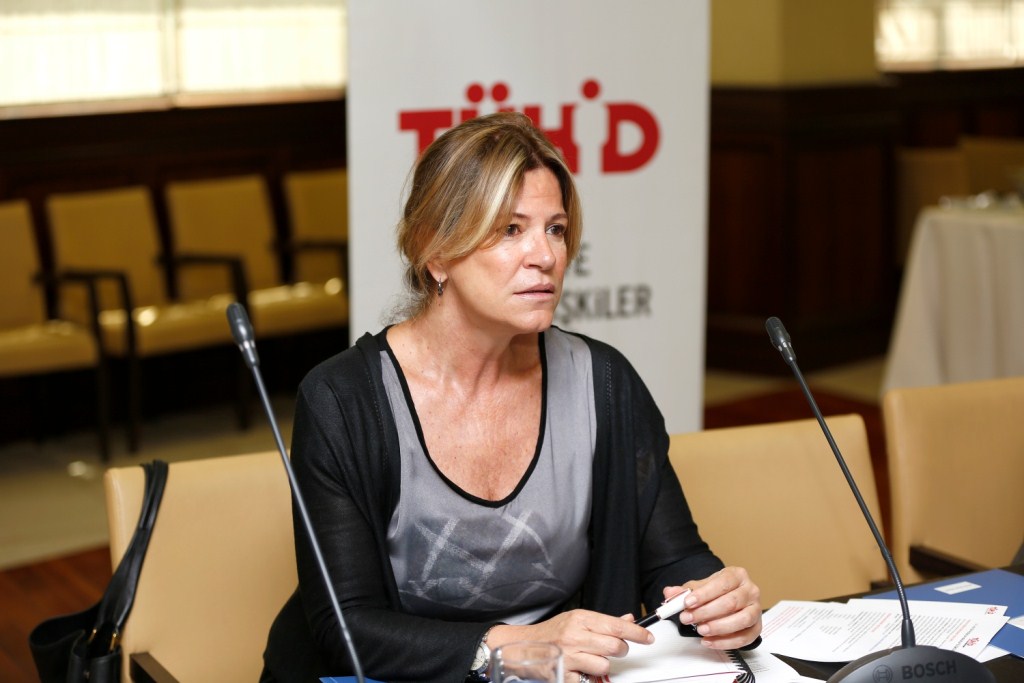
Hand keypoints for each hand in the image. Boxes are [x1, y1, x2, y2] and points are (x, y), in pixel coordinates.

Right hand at [489, 609, 652, 680]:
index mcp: (580, 618)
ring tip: (591, 659)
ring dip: (602, 665)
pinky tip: (578, 668)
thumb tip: (628, 620)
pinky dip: (586, 676)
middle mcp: (575, 635)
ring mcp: (570, 656)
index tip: (647, 637)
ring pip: (605, 665)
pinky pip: (588, 679)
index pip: (617, 626)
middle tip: (613, 650)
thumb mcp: (576, 619)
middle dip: (620, 650)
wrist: (523, 646)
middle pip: (615, 647)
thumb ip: (603, 622)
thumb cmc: (551, 633)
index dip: (637, 633)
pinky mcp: (566, 674)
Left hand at [670, 566, 760, 648]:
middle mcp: (751, 590)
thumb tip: (670, 593)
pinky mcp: (756, 628)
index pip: (722, 583)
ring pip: (742, 620)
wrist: (731, 599)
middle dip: (706, 612)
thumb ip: (684, 591)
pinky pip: (744, 638)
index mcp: (737, 575)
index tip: (687, 603)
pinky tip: (709, 641)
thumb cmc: (717, 592)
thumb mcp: (700, 587)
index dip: (704, 594)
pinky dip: (725, 642)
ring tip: (700, 630)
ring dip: (718, 627)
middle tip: (688, 618)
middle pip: (731, 602)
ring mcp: (756, 610)